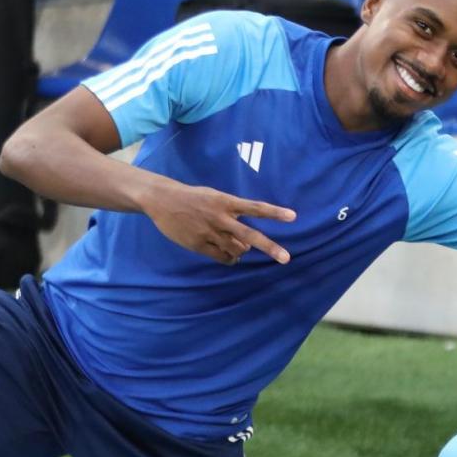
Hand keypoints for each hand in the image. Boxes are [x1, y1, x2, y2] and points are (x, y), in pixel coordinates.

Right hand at [141, 180, 295, 265]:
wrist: (163, 200)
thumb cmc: (193, 198)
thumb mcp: (215, 197)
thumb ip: (232, 215)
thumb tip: (246, 243)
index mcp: (225, 201)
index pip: (255, 207)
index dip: (274, 212)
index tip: (293, 216)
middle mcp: (220, 217)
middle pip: (250, 235)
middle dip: (270, 247)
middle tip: (286, 258)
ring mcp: (210, 232)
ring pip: (237, 250)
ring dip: (243, 251)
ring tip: (239, 248)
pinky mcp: (199, 245)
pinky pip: (222, 258)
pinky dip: (230, 259)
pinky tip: (229, 256)